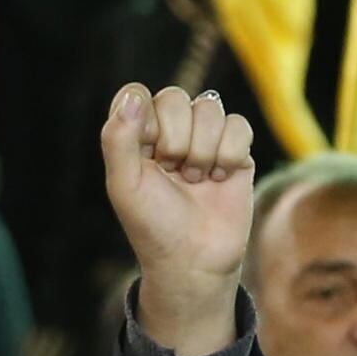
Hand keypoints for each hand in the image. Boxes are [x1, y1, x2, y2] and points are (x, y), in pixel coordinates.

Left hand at [103, 84, 256, 355]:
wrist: (195, 260)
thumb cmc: (154, 226)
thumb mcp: (124, 185)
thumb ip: (118, 139)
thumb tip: (134, 96)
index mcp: (137, 135)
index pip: (138, 95)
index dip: (145, 122)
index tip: (147, 157)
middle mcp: (170, 131)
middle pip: (176, 97)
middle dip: (175, 139)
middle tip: (173, 173)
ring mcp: (205, 138)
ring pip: (210, 107)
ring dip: (202, 150)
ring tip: (196, 180)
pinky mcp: (236, 150)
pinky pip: (238, 124)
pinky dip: (229, 153)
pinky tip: (220, 178)